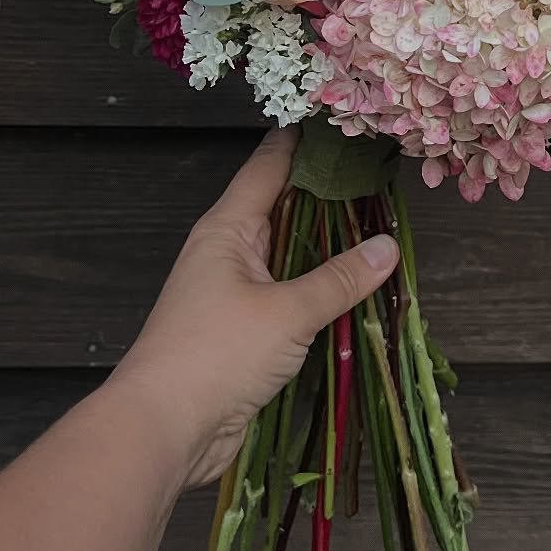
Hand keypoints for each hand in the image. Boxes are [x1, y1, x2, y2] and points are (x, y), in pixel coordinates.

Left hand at [104, 127, 398, 488]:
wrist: (164, 428)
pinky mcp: (244, 333)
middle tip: (384, 178)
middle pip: (284, 209)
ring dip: (329, 249)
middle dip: (330, 195)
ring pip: (290, 256)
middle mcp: (229, 253)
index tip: (347, 122)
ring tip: (383, 229)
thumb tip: (387, 246)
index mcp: (227, 230)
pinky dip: (320, 292)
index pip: (269, 165)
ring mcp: (235, 294)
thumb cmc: (213, 355)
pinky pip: (289, 298)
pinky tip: (357, 293)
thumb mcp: (286, 312)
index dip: (305, 141)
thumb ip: (339, 280)